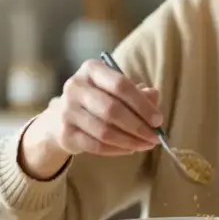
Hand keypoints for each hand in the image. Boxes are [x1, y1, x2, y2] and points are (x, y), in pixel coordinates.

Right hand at [20, 59, 162, 178]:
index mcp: (91, 69)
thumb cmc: (97, 100)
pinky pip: (96, 146)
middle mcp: (75, 87)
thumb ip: (138, 93)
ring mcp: (67, 110)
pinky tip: (130, 150)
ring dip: (130, 141)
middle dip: (138, 126)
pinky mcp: (65, 133)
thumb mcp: (116, 90)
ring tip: (145, 145)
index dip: (142, 104)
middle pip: (112, 109)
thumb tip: (154, 96)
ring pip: (105, 131)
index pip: (120, 84)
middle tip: (155, 137)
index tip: (158, 120)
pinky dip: (117, 150)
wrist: (60, 118)